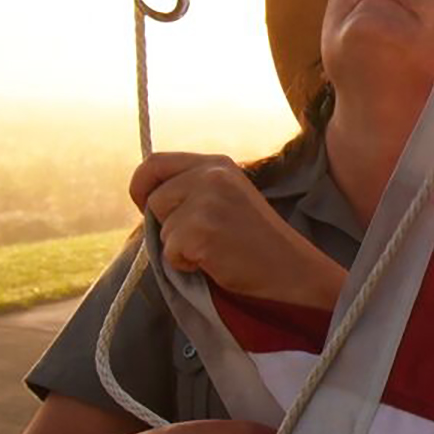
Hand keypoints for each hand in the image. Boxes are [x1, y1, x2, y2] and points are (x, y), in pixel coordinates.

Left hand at [129, 152, 346, 308]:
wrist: (290, 271)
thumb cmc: (257, 242)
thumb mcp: (228, 199)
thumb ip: (195, 190)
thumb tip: (148, 199)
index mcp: (218, 164)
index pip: (155, 162)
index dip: (142, 185)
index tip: (147, 206)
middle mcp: (211, 175)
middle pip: (154, 197)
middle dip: (165, 224)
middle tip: (194, 240)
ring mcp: (207, 201)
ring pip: (160, 227)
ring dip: (178, 247)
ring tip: (214, 251)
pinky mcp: (201, 230)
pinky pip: (169, 252)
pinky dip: (185, 264)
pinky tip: (215, 263)